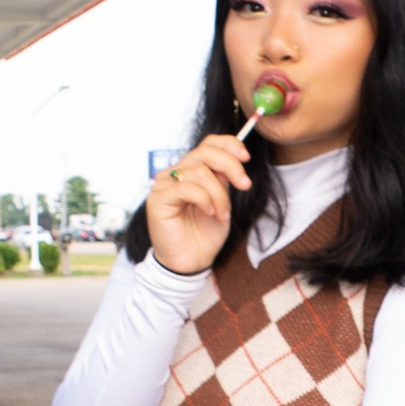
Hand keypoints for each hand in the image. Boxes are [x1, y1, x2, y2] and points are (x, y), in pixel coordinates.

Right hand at [146, 133, 251, 275]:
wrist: (191, 262)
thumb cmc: (205, 233)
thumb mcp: (221, 200)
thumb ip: (223, 178)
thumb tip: (235, 158)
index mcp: (190, 170)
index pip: (208, 143)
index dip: (228, 144)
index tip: (246, 157)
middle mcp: (174, 173)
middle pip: (204, 152)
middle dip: (230, 166)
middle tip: (245, 185)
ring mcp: (164, 184)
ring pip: (199, 171)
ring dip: (219, 194)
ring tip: (222, 214)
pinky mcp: (158, 199)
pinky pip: (187, 188)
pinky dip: (205, 200)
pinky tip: (209, 214)